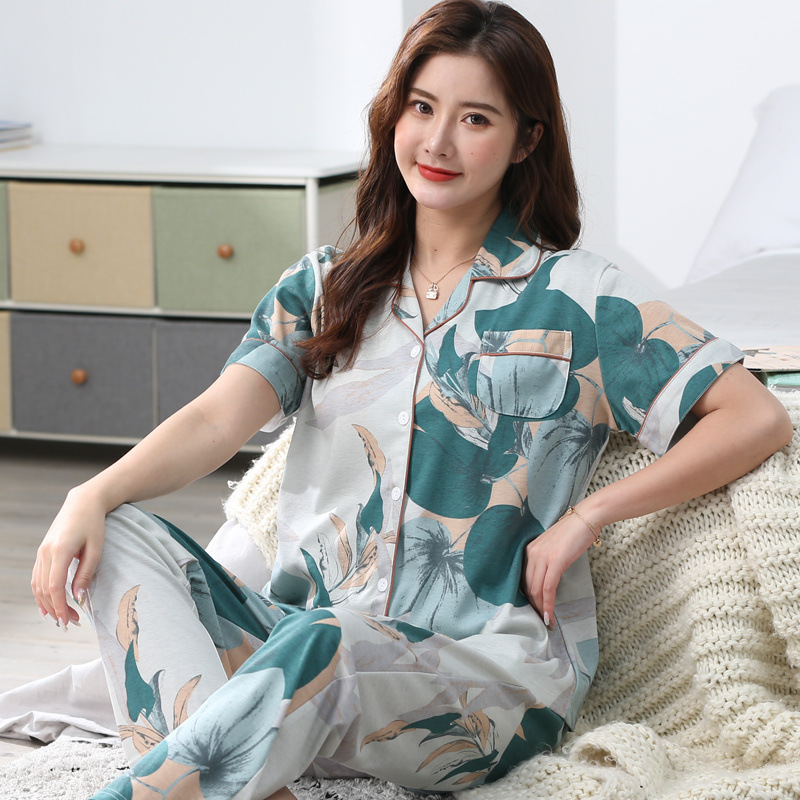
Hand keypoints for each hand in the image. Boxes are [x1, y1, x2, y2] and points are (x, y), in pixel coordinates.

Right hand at [31, 487, 106, 625]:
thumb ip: (86, 574)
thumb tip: (78, 599)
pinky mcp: (42, 552)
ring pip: (37, 585)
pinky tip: (47, 605)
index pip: (54, 586)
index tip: (68, 619)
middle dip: (55, 608)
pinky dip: (40, 593)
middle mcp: (46, 552)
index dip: (59, 605)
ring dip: (47, 603)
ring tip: (62, 617)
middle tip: (70, 622)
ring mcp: (41, 552)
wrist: (83, 503)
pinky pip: (37, 577)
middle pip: (44, 589)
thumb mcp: (96, 549)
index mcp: (60, 550)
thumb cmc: (94, 524)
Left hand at [522, 507, 598, 626]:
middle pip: (528, 586)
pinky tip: (550, 615)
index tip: (535, 609)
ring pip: (536, 589)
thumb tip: (548, 580)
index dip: (529, 596)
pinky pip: (548, 588)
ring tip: (546, 621)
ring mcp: (542, 557)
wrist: (586, 518)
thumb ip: (548, 560)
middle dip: (534, 605)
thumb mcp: (554, 547)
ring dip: (541, 608)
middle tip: (541, 620)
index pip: (524, 578)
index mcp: (530, 549)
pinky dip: (548, 603)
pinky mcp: (555, 562)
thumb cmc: (574, 533)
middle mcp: (532, 553)